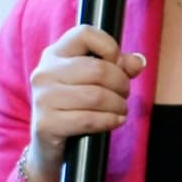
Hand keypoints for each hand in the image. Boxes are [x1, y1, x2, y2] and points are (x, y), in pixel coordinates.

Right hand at [25, 25, 145, 181]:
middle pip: (97, 69)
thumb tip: (139, 62)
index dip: (109, 47)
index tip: (116, 65)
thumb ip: (117, 67)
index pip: (85, 34)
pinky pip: (89, 119)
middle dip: (121, 84)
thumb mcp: (92, 83)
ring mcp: (43, 99)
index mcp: (54, 55)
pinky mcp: (46, 124)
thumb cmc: (73, 108)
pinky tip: (115, 121)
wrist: (49, 147)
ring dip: (118, 105)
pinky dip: (109, 121)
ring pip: (96, 96)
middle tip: (124, 94)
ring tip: (121, 110)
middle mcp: (44, 73)